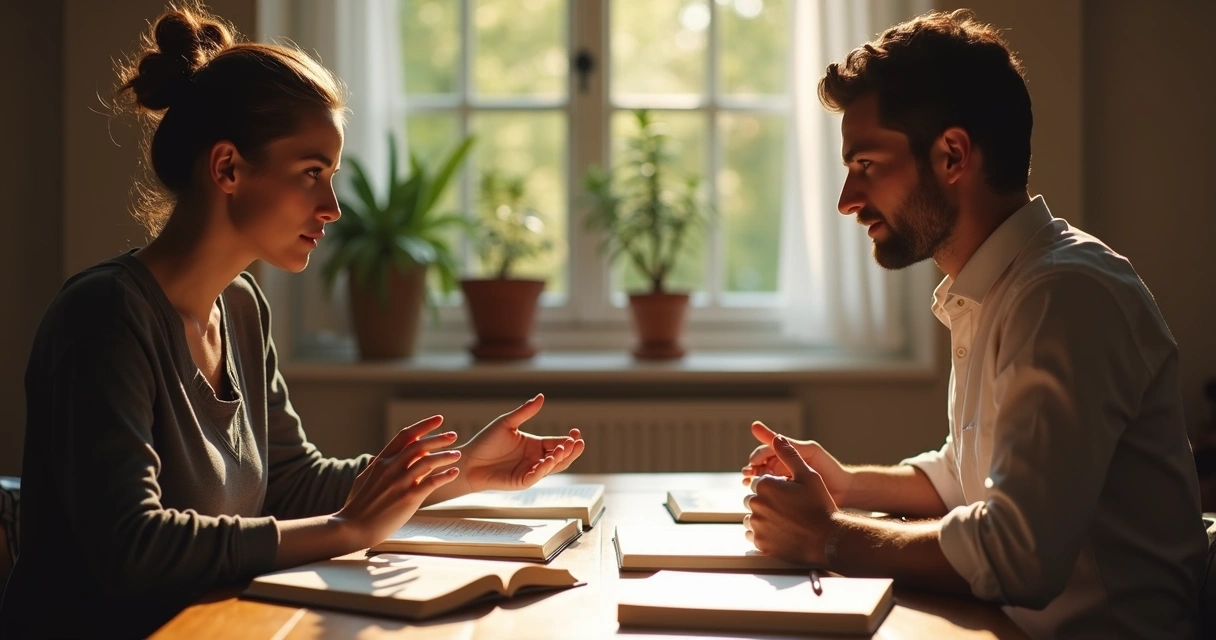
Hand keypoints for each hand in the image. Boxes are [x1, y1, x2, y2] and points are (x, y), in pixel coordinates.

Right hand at [336, 415, 461, 547]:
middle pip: (419, 445)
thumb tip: (376, 457)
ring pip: (427, 462)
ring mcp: (399, 482)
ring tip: (458, 455)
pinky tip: (454, 473)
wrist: (353, 527)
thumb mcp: (362, 480)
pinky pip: (431, 483)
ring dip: (445, 456)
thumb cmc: (358, 506)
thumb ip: (374, 467)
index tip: (439, 419)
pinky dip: (445, 476)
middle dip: (439, 438)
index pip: (405, 436)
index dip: (423, 426)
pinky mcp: (408, 498)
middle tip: (454, 435)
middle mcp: (391, 468)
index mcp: (381, 461)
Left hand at [454, 394, 584, 493]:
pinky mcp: (522, 481)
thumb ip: (525, 412)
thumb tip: (541, 396)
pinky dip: (545, 468)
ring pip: (553, 467)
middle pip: (561, 456)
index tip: (576, 432)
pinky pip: (537, 475)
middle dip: (571, 450)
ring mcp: (530, 471)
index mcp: (535, 445)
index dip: (569, 439)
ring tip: (566, 448)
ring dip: (561, 458)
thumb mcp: (507, 423)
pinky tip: (550, 459)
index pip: (558, 442)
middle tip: (578, 442)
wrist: (469, 460)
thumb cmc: (486, 442)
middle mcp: (536, 459)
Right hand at [741, 421, 851, 503]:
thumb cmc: (829, 468)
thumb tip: (756, 426)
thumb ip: (786, 443)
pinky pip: (772, 496)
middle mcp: (782, 468)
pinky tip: (764, 499)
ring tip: (752, 487)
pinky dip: (765, 496)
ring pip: (763, 482)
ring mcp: (784, 484)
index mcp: (786, 455)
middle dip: (751, 470)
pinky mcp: (787, 499)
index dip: (756, 457)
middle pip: (759, 467)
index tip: (752, 464)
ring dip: (755, 484)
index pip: (764, 452)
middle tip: (748, 477)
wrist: (846, 492)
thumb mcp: (807, 451)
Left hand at [743, 436, 838, 565]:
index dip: (774, 487)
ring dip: (763, 518)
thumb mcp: (808, 475)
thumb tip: (777, 438)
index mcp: (765, 486)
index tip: (787, 494)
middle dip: (766, 501)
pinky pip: (753, 536)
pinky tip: (779, 533)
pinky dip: (762, 534)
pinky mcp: (760, 544)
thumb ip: (789, 455)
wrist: (828, 539)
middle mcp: (756, 505)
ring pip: (752, 518)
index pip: (759, 482)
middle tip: (787, 509)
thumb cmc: (820, 506)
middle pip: (753, 499)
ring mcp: (757, 526)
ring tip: (784, 521)